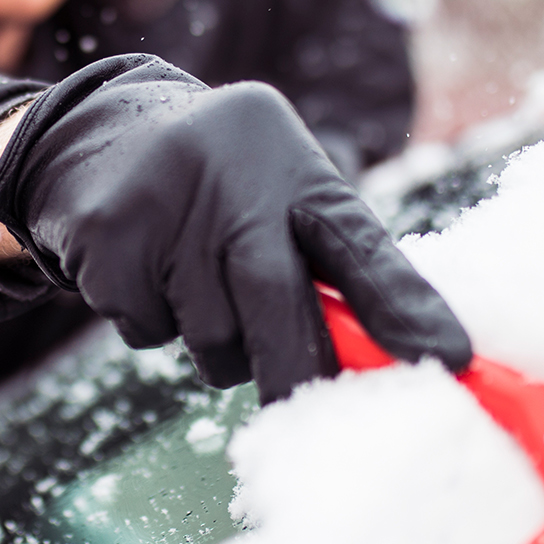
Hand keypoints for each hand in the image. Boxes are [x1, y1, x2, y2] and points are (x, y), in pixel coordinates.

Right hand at [0, 55, 470, 399]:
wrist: (96, 130)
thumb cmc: (221, 183)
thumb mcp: (279, 189)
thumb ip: (325, 261)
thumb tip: (393, 356)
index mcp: (295, 167)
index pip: (358, 244)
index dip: (404, 305)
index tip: (447, 360)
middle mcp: (234, 176)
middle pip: (276, 300)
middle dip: (297, 368)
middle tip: (306, 413)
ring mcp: (164, 203)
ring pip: (211, 335)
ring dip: (214, 339)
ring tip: (193, 280)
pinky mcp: (107, 236)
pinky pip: (147, 330)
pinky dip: (150, 320)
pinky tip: (142, 268)